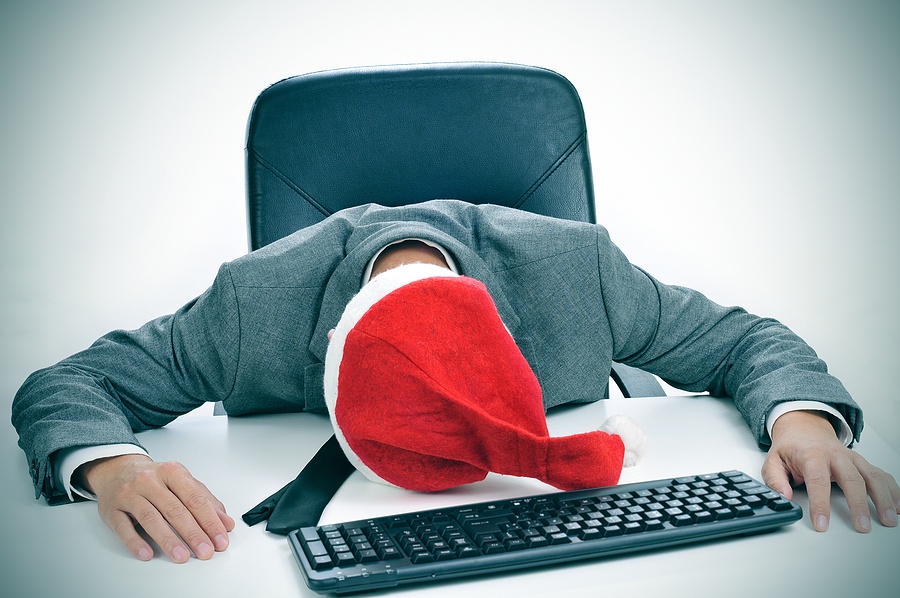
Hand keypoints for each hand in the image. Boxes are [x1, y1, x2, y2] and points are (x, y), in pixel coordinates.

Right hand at [78, 454, 234, 561]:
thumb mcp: (182, 482)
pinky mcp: (112, 509)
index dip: (210, 520)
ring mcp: (129, 494)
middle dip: (193, 533)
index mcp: (172, 472)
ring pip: (151, 518)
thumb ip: (205, 500)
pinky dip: (135, 542)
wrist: (117, 469)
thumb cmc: (155, 479)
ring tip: (182, 556)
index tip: (220, 539)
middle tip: (205, 551)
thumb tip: (225, 523)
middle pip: (175, 509)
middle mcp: (150, 481)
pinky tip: (147, 553)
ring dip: (168, 540)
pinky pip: (123, 527)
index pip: (195, 498)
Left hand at [761, 410, 899, 532]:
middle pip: (851, 479)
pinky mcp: (862, 462)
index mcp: (812, 455)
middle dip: (859, 504)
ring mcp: (852, 458)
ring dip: (883, 498)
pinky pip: (881, 475)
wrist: (804, 427)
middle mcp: (836, 455)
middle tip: (862, 525)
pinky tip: (898, 506)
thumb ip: (775, 479)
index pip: (817, 480)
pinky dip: (893, 489)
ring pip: (872, 476)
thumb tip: (783, 497)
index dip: (820, 503)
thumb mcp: (773, 460)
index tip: (821, 523)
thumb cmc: (791, 447)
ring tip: (888, 519)